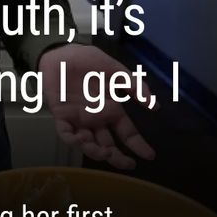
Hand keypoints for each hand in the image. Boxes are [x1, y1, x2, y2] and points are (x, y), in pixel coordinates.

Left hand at [38, 44, 156, 169]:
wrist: (63, 52)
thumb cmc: (89, 61)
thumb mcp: (116, 71)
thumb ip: (135, 86)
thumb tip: (155, 106)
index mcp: (111, 110)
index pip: (127, 133)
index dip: (137, 145)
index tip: (150, 155)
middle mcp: (96, 119)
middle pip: (108, 146)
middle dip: (118, 158)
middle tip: (128, 164)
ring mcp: (78, 119)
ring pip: (88, 144)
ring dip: (97, 152)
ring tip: (106, 152)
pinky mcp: (61, 116)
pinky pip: (66, 133)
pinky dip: (73, 140)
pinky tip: (82, 139)